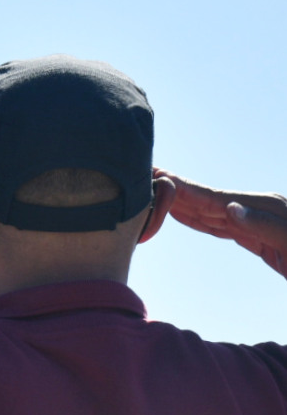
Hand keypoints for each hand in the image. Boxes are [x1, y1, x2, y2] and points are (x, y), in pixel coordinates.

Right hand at [158, 169, 286, 276]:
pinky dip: (199, 221)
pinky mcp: (255, 238)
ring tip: (156, 194)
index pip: (216, 198)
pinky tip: (183, 214)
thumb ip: (264, 224)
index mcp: (266, 208)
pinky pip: (220, 227)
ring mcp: (254, 223)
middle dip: (177, 191)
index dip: (185, 189)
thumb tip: (230, 207)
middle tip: (147, 178)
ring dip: (182, 204)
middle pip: (207, 202)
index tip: (159, 176)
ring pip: (210, 213)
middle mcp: (257, 210)